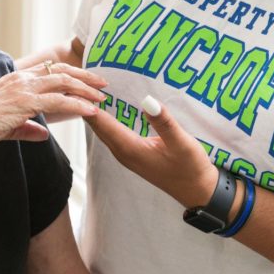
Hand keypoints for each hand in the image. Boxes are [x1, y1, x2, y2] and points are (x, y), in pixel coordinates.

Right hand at [0, 62, 107, 149]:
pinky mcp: (26, 102)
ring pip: (64, 82)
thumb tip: (43, 134)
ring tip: (101, 98)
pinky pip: (59, 101)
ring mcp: (25, 89)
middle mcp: (23, 79)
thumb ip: (28, 127)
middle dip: (85, 77)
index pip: (50, 69)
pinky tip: (90, 111)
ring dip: (86, 90)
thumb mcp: (8, 124)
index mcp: (17, 79)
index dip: (71, 73)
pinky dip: (78, 105)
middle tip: (103, 84)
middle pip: (62, 71)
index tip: (87, 79)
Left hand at [84, 95, 218, 207]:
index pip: (103, 122)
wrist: (198, 191)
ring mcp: (126, 155)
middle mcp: (123, 153)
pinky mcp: (132, 155)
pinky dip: (104, 120)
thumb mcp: (181, 142)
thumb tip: (147, 101)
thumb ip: (164, 122)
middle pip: (97, 126)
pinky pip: (111, 134)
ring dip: (94, 112)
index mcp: (130, 149)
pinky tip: (104, 109)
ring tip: (85, 91)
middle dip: (86, 106)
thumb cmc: (191, 167)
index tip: (79, 84)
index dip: (90, 103)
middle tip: (76, 82)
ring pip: (102, 131)